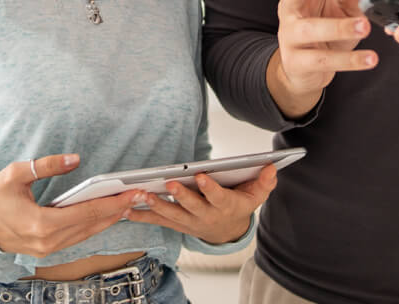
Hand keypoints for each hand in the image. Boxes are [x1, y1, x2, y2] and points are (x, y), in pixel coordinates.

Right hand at [0, 154, 132, 256]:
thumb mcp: (17, 173)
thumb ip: (47, 166)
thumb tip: (74, 159)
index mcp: (41, 223)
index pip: (86, 213)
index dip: (112, 203)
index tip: (131, 193)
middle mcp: (48, 241)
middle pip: (91, 225)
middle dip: (117, 211)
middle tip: (139, 197)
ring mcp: (47, 249)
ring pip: (86, 234)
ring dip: (107, 219)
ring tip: (126, 204)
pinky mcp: (46, 250)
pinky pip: (76, 238)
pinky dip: (92, 225)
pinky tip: (104, 215)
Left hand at [122, 166, 275, 244]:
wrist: (228, 231)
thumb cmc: (240, 205)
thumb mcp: (257, 195)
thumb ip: (264, 182)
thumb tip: (271, 166)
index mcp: (226, 206)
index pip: (218, 197)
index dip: (210, 188)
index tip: (201, 176)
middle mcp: (206, 216)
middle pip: (192, 207)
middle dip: (181, 196)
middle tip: (169, 184)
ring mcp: (190, 222)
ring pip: (173, 215)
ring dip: (157, 206)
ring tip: (143, 195)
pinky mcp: (177, 224)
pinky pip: (159, 221)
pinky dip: (143, 215)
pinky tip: (128, 209)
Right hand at [272, 0, 377, 114]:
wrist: (304, 69)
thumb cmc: (324, 34)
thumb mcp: (342, 10)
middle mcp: (290, 9)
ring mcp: (289, 35)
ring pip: (309, 29)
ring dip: (338, 27)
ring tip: (364, 27)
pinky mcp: (296, 62)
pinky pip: (322, 60)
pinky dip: (348, 60)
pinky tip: (368, 58)